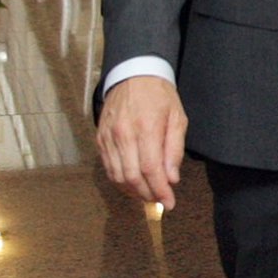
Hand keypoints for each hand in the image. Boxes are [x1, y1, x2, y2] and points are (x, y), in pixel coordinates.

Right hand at [97, 76, 187, 209]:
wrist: (133, 74)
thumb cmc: (159, 96)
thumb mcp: (177, 118)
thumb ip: (174, 149)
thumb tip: (171, 178)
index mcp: (146, 128)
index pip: (151, 170)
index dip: (160, 191)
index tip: (169, 203)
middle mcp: (123, 134)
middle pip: (132, 177)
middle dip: (147, 194)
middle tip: (159, 200)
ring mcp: (108, 137)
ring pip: (117, 176)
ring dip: (133, 191)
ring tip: (147, 194)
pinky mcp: (100, 138)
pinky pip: (108, 167)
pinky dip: (120, 180)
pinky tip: (133, 183)